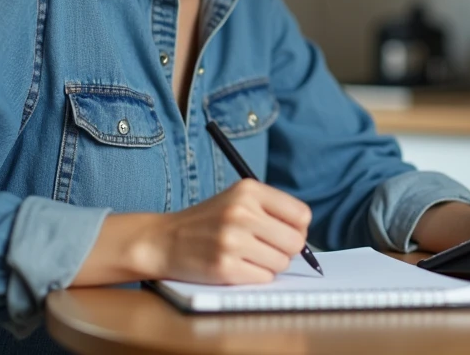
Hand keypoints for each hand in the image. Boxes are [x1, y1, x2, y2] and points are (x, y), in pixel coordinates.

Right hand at [134, 179, 311, 284]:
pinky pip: (264, 279)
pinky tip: (236, 266)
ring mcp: (232, 240)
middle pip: (295, 242)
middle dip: (284, 250)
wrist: (164, 240)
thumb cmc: (208, 222)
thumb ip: (272, 210)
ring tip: (245, 256)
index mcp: (248, 190)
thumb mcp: (237, 200)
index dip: (298, 229)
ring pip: (281, 263)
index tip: (285, 233)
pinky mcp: (224, 267)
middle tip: (263, 248)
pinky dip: (255, 277)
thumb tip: (306, 237)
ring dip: (269, 265)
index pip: (301, 215)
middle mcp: (241, 212)